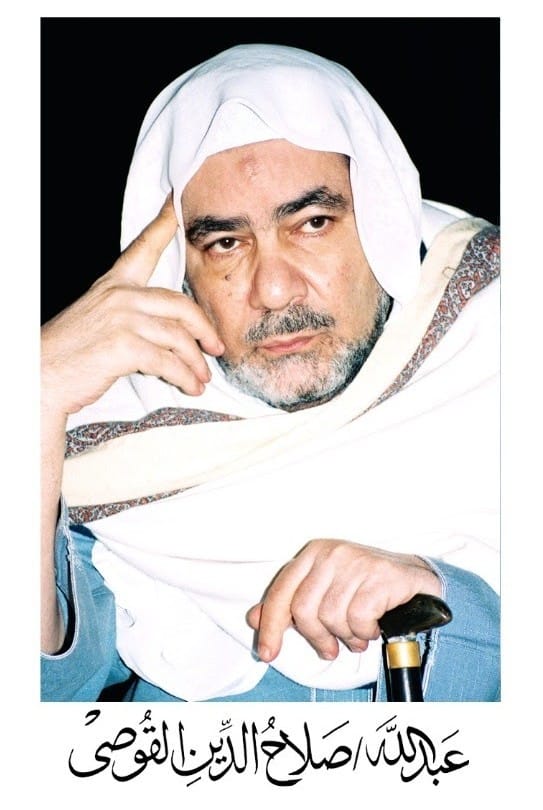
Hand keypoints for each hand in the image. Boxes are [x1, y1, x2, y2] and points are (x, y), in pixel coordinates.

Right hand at [41, 193, 223, 416]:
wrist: (40, 377)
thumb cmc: (71, 353)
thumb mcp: (98, 319)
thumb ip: (130, 315)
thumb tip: (170, 331)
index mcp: (113, 285)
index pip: (143, 248)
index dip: (164, 225)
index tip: (177, 205)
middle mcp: (120, 296)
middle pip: (181, 304)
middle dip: (204, 329)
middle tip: (216, 347)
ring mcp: (122, 319)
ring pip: (179, 337)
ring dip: (196, 362)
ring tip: (202, 378)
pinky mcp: (124, 346)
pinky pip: (168, 362)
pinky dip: (185, 377)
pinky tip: (190, 387)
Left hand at [247, 539, 441, 661]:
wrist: (416, 581)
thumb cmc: (366, 589)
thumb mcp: (324, 591)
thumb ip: (290, 604)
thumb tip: (253, 619)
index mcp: (313, 553)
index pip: (282, 591)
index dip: (271, 625)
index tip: (268, 654)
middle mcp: (332, 553)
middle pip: (304, 609)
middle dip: (315, 638)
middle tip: (328, 650)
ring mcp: (357, 562)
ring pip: (332, 617)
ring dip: (345, 636)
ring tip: (356, 636)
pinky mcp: (380, 576)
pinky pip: (358, 618)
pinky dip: (364, 632)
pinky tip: (372, 629)